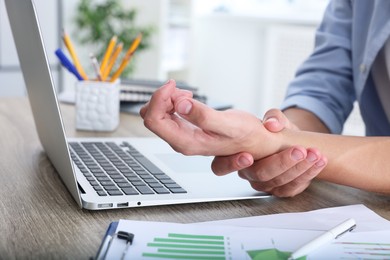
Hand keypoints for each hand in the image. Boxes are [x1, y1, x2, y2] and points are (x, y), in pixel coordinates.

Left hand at [140, 80, 281, 157]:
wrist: (255, 142)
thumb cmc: (245, 135)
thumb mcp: (228, 124)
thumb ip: (203, 116)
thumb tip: (180, 105)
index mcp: (186, 143)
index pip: (154, 121)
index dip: (158, 99)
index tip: (173, 85)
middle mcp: (180, 141)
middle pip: (152, 117)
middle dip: (163, 98)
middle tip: (183, 89)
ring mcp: (181, 135)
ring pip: (158, 114)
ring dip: (168, 98)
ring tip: (187, 93)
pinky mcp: (186, 129)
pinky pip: (167, 114)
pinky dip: (173, 101)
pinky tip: (187, 98)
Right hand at [211, 109, 327, 196]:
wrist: (292, 142)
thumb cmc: (275, 132)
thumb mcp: (274, 119)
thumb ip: (273, 118)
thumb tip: (272, 124)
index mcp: (235, 155)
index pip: (222, 166)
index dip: (233, 163)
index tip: (248, 156)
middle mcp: (247, 173)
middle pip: (259, 174)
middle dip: (281, 163)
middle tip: (299, 151)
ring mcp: (264, 184)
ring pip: (279, 182)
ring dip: (300, 168)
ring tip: (314, 154)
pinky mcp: (280, 190)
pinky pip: (293, 187)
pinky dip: (309, 174)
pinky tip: (318, 162)